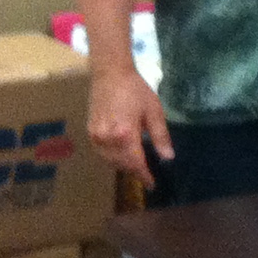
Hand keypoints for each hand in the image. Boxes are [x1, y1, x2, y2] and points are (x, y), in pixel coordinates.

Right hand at [88, 67, 172, 190]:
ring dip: (123, 166)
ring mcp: (95, 136)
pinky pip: (102, 153)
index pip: (135, 163)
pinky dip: (112, 157)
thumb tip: (168, 157)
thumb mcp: (154, 111)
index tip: (152, 185)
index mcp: (125, 134)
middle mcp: (107, 139)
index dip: (144, 176)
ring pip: (110, 161)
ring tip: (136, 166)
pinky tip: (122, 155)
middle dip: (134, 171)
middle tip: (146, 175)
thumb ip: (160, 136)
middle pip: (122, 164)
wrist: (110, 73)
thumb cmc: (135, 90)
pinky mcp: (90, 131)